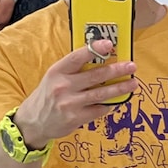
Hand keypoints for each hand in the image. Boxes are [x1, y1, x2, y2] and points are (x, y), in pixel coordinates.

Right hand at [14, 40, 135, 148]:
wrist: (33, 122)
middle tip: (131, 66)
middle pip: (95, 75)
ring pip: (101, 94)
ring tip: (133, 83)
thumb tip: (100, 59)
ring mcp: (70, 103)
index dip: (95, 49)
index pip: (78, 57)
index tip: (109, 44)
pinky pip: (99, 110)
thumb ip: (73, 69)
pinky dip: (109, 105)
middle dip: (117, 70)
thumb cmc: (47, 96)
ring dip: (120, 88)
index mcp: (57, 71)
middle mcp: (63, 86)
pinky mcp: (76, 118)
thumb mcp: (54, 77)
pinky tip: (117, 100)